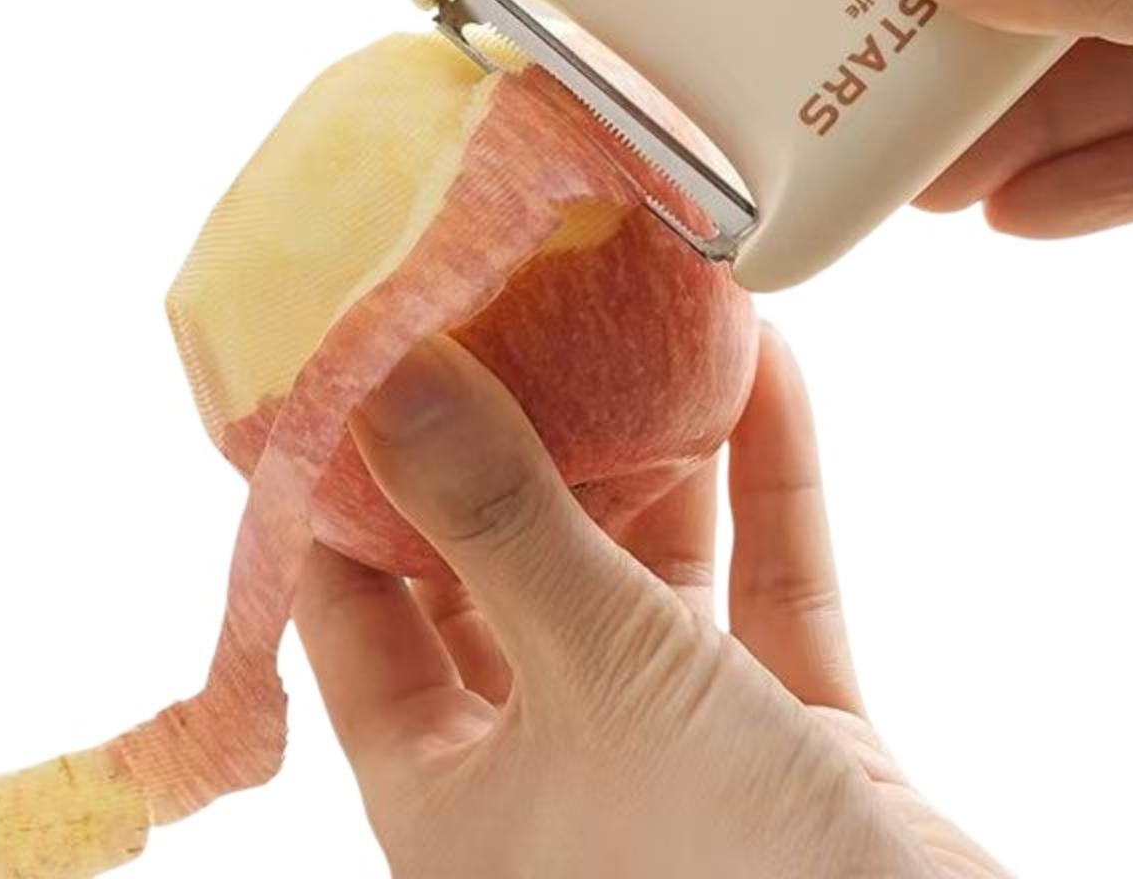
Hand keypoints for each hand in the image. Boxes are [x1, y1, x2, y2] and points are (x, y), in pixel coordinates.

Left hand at [296, 327, 1004, 878]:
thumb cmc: (724, 878)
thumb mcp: (597, 676)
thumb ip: (499, 518)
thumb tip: (389, 373)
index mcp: (447, 794)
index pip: (352, 612)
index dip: (345, 487)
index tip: (360, 359)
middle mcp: (546, 772)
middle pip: (501, 572)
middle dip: (516, 442)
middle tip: (514, 310)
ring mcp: (672, 753)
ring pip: (642, 571)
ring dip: (655, 451)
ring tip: (645, 320)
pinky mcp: (787, 739)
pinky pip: (764, 587)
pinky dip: (766, 486)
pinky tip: (768, 372)